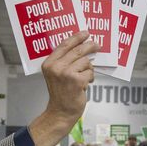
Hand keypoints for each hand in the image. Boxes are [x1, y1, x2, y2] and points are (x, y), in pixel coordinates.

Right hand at [30, 31, 99, 145]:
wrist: (60, 112)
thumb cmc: (61, 94)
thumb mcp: (56, 75)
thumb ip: (64, 61)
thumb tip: (82, 48)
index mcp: (49, 63)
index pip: (64, 45)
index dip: (76, 37)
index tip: (85, 33)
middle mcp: (56, 67)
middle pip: (77, 50)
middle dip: (90, 46)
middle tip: (97, 45)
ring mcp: (66, 73)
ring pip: (86, 62)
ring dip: (88, 69)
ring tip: (84, 78)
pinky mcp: (76, 80)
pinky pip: (90, 72)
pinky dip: (90, 78)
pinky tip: (84, 84)